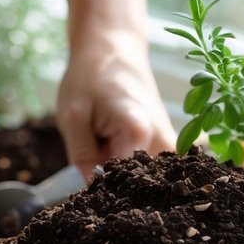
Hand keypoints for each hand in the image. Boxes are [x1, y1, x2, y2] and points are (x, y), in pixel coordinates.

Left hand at [56, 34, 175, 175]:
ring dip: (123, 175)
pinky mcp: (167, 144)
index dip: (101, 189)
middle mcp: (163, 142)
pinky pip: (150, 169)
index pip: (122, 183)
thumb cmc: (89, 77)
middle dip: (115, 184)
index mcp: (140, 133)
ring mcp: (170, 144)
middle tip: (94, 154)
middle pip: (138, 185)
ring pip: (144, 180)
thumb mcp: (73, 116)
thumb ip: (82, 157)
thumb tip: (90, 195)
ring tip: (105, 143)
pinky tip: (115, 144)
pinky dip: (131, 167)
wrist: (114, 49)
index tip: (86, 186)